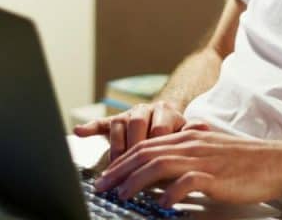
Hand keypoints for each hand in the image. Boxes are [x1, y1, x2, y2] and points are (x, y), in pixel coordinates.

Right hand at [73, 101, 209, 161]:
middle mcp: (146, 110)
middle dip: (133, 148)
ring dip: (115, 146)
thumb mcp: (187, 132)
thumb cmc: (177, 130)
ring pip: (119, 124)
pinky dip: (90, 127)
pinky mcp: (115, 120)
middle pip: (136, 124)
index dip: (157, 149)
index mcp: (166, 111)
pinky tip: (79, 132)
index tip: (155, 168)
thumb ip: (192, 131)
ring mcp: (128, 114)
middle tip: (130, 170)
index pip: (159, 129)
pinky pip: (101, 122)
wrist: (167, 115)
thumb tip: (202, 126)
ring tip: (113, 167)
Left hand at [93, 129, 281, 207]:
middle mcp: (190, 144)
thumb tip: (164, 169)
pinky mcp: (215, 175)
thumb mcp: (210, 151)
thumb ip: (187, 155)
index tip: (106, 174)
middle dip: (119, 170)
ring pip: (159, 165)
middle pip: (145, 153)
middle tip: (101, 186)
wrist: (277, 162)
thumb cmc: (245, 161)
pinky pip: (187, 182)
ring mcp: (202, 158)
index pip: (147, 145)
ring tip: (121, 195)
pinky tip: (161, 204)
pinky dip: (171, 192)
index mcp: (188, 138)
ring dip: (136, 181)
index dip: (123, 159)